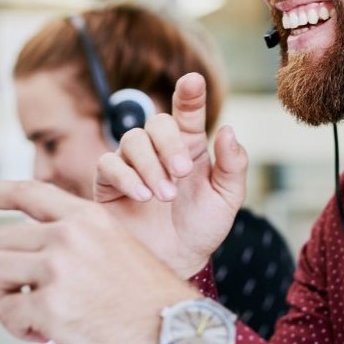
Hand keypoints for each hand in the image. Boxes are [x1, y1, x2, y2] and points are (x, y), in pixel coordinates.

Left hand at [0, 180, 198, 343]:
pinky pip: (6, 313)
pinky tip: (45, 334)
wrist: (172, 334)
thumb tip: (24, 253)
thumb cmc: (144, 299)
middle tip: (28, 296)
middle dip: (4, 273)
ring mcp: (57, 269)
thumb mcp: (115, 246)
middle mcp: (68, 235)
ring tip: (35, 315)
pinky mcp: (50, 306)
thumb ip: (74, 239)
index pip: (26, 191)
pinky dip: (17, 328)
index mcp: (86, 217)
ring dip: (5, 298)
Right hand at [95, 72, 248, 277]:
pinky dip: (127, 177)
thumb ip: (233, 166)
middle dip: (170, 144)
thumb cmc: (201, 229)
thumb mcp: (227, 199)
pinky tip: (143, 197)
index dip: (190, 93)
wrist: (176, 262)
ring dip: (150, 165)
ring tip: (165, 196)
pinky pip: (109, 165)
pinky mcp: (109, 183)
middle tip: (182, 173)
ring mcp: (132, 164)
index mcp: (190, 147)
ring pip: (132, 140)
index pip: (188, 111)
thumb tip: (228, 130)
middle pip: (157, 122)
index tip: (193, 81)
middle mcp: (159, 150)